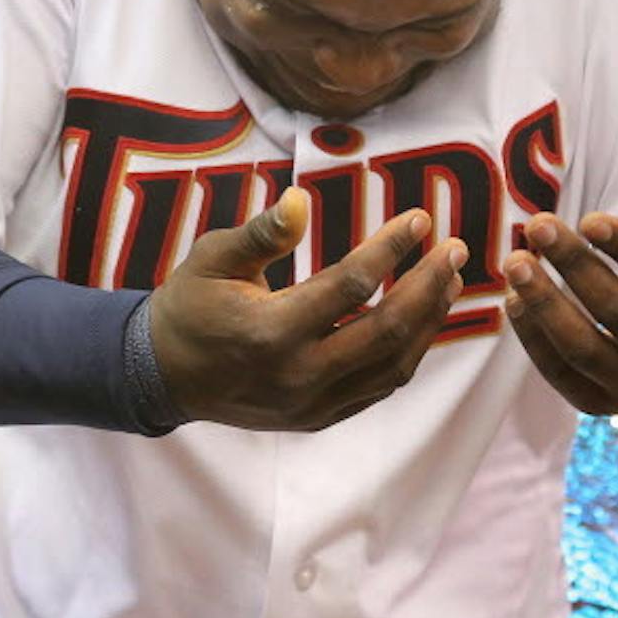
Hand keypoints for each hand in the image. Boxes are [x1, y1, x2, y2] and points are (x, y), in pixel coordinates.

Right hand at [148, 189, 468, 431]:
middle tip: (455, 248)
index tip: (420, 220)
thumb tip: (301, 200)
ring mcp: (313, 403)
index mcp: (272, 331)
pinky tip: (421, 320)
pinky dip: (408, 353)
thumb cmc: (188, 305)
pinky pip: (378, 387)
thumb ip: (261, 233)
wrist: (162, 376)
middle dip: (429, 285)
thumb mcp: (212, 258)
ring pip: (394, 365)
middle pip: (387, 330)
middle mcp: (300, 374)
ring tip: (448, 281)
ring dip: (429, 321)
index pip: (351, 285)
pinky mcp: (319, 417)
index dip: (391, 250)